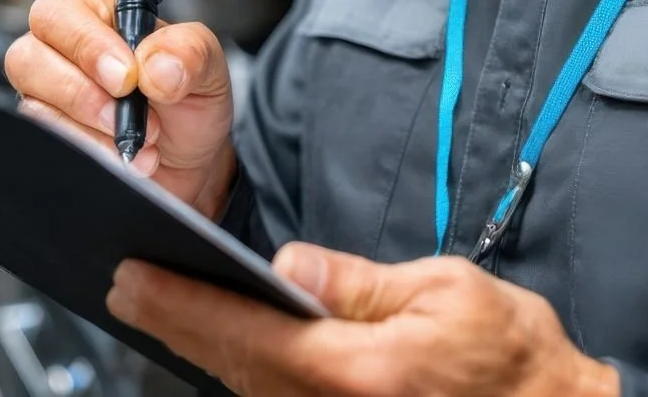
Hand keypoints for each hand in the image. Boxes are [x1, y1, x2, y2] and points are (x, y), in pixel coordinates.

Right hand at [5, 0, 236, 218]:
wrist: (190, 162)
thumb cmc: (187, 102)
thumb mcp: (207, 67)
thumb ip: (190, 51)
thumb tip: (155, 65)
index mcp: (96, 18)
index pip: (59, 14)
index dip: (87, 46)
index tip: (126, 77)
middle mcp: (62, 54)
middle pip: (28, 58)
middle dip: (82, 94)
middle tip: (126, 116)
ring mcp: (50, 99)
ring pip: (35, 108)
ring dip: (91, 131)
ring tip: (139, 140)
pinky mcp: (52, 139)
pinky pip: (48, 146)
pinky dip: (92, 155)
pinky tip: (125, 158)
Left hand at [107, 243, 619, 396]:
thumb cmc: (517, 362)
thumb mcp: (447, 294)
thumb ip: (359, 283)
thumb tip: (290, 262)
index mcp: (357, 372)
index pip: (243, 331)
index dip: (178, 304)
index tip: (132, 281)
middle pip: (232, 366)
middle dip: (178, 324)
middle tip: (130, 287)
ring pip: (249, 390)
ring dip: (207, 349)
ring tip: (167, 305)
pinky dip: (246, 371)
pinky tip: (231, 346)